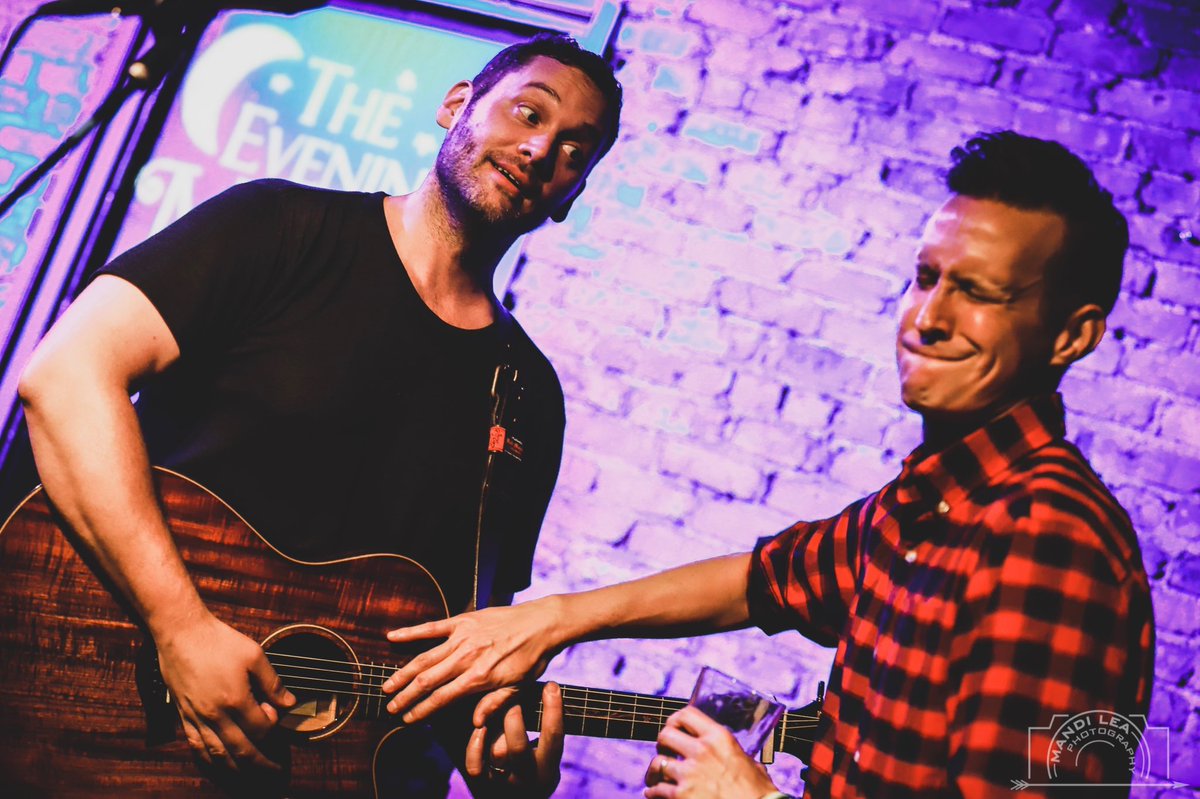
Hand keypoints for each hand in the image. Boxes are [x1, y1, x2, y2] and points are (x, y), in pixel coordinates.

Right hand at [155, 612, 295, 769]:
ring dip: (235, 767)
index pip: (261, 727)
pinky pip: (195, 745)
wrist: (182, 634)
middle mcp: (215, 714)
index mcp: (236, 699)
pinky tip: (217, 762)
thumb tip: (289, 703)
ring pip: (217, 753)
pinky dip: (208, 758)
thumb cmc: (219, 641)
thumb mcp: (254, 655)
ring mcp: (197, 717)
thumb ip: (273, 682)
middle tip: (274, 770)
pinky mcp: (183, 714)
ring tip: (249, 773)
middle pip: (241, 748)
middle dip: (260, 762)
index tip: (274, 711)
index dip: (272, 724)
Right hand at [382, 598, 560, 723]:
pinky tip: (392, 637)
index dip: (421, 711)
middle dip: (405, 696)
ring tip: (387, 686)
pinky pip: (433, 627)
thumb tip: (475, 723)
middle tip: (390, 707)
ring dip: (403, 673)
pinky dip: (411, 632)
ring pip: (424, 657)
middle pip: (427, 680)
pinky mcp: (463, 620)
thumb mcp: (519, 687)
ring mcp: (463, 637)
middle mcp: (467, 657)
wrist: (543, 623)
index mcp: (479, 677)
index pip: (442, 698)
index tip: (407, 719)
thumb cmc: (533, 657)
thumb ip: (494, 704)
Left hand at [463, 682, 563, 798]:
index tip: (551, 686)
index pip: (553, 737)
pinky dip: (476, 744)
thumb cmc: (532, 772)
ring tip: (493, 709)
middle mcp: (526, 780)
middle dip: (514, 716)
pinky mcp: (482, 786)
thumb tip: (547, 689)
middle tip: (512, 699)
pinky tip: (480, 729)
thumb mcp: (546, 759)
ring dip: (494, 726)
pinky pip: (475, 765)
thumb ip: (546, 732)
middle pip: (517, 745)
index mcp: (547, 771)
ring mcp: (503, 784)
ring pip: (496, 753)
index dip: (554, 709)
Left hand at [644, 706, 777, 798]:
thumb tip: (734, 757)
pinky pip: (656, 790)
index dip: (674, 720)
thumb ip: (735, 755)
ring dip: (654, 772)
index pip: (686, 715)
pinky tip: (654, 794)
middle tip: (664, 753)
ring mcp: (690, 774)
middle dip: (661, 745)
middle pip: (665, 735)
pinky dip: (653, 793)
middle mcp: (702, 751)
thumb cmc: (758, 793)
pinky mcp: (681, 796)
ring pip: (656, 763)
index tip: (672, 728)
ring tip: (654, 778)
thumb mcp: (749, 763)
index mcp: (719, 738)